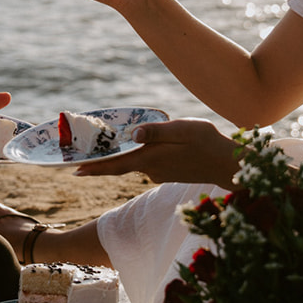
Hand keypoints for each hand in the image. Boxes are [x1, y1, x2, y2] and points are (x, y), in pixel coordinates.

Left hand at [74, 118, 239, 186]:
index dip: (94, 168)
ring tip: (108, 144)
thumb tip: (134, 134)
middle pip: (121, 164)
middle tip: (80, 158)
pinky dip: (139, 154)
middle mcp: (151, 169)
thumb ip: (158, 132)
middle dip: (102, 161)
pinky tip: (141, 144)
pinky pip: (148, 162)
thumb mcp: (183, 130)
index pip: (115, 165)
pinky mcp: (168, 172)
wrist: (227, 164)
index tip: (75, 171)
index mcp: (151, 158)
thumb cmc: (207, 143)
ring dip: (123, 155)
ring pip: (136, 161)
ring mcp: (160, 173)